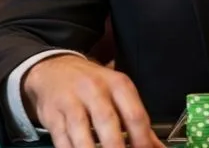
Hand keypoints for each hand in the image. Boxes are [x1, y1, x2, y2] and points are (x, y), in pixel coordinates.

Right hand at [23, 55, 163, 147]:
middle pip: (107, 122)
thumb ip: (136, 120)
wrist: (56, 68)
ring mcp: (71, 102)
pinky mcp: (52, 115)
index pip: (134, 114)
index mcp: (118, 84)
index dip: (142, 139)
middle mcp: (95, 90)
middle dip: (116, 147)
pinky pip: (62, 139)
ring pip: (81, 131)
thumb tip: (156, 146)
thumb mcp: (119, 92)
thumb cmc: (93, 83)